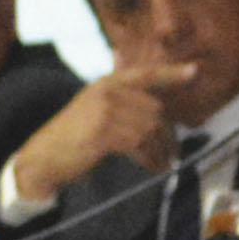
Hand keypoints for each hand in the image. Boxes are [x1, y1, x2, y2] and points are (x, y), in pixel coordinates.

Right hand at [5, 71, 175, 206]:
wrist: (44, 157)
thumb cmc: (73, 136)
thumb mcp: (93, 108)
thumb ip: (119, 99)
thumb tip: (148, 96)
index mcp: (106, 84)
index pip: (144, 73)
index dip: (170, 73)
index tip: (194, 72)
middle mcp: (106, 92)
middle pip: (154, 110)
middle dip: (166, 134)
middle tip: (171, 153)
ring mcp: (104, 111)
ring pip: (149, 128)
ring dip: (159, 150)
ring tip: (162, 164)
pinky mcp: (103, 132)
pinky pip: (139, 143)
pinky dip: (149, 158)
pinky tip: (152, 167)